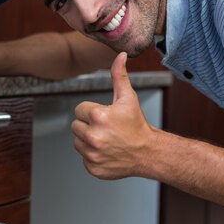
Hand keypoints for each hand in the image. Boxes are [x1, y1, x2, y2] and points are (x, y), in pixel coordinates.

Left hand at [71, 52, 154, 179]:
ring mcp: (92, 154)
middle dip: (88, 126)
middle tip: (107, 128)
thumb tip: (121, 56)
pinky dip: (93, 156)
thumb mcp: (128, 98)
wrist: (148, 152)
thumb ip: (119, 75)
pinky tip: (107, 152)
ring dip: (88, 141)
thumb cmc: (137, 124)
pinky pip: (84, 158)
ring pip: (77, 142)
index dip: (92, 112)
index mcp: (98, 116)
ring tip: (107, 139)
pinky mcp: (93, 167)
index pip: (79, 110)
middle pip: (75, 126)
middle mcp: (93, 136)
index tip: (105, 116)